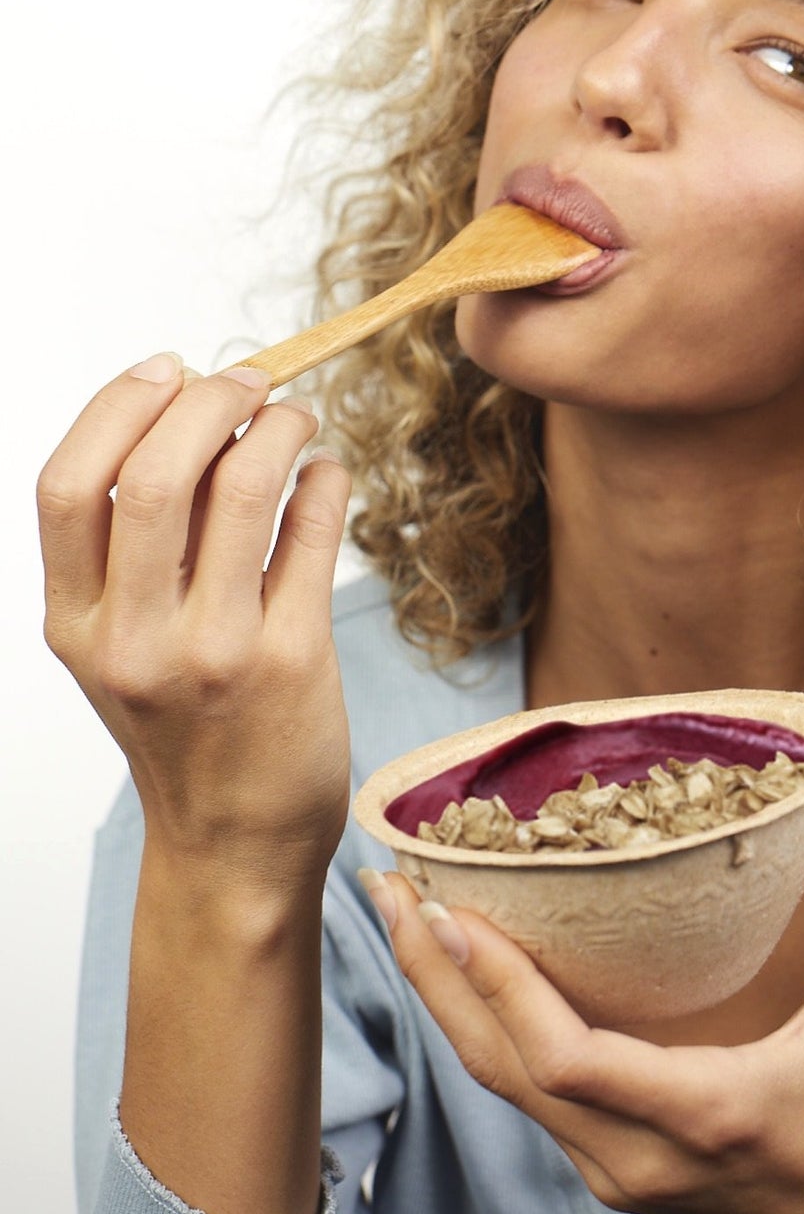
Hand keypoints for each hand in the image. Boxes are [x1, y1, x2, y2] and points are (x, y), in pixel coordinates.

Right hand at [38, 353, 352, 886]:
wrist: (236, 845)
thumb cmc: (185, 726)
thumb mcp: (120, 646)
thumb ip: (133, 550)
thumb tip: (187, 413)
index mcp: (74, 624)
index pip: (68, 486)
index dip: (118, 406)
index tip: (167, 368)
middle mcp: (134, 639)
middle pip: (156, 473)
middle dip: (209, 400)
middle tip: (249, 381)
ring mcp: (214, 652)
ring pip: (244, 489)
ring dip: (279, 427)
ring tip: (295, 418)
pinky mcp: (293, 661)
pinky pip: (313, 532)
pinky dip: (324, 479)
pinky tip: (325, 474)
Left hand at [369, 739, 803, 1213]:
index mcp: (703, 1114)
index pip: (565, 1059)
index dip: (498, 987)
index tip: (452, 907)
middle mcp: (636, 1158)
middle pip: (499, 1070)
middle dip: (433, 976)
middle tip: (389, 885)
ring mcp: (613, 1176)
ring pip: (501, 1087)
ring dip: (447, 1001)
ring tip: (409, 913)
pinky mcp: (608, 1176)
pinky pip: (526, 1097)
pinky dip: (487, 1030)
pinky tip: (468, 970)